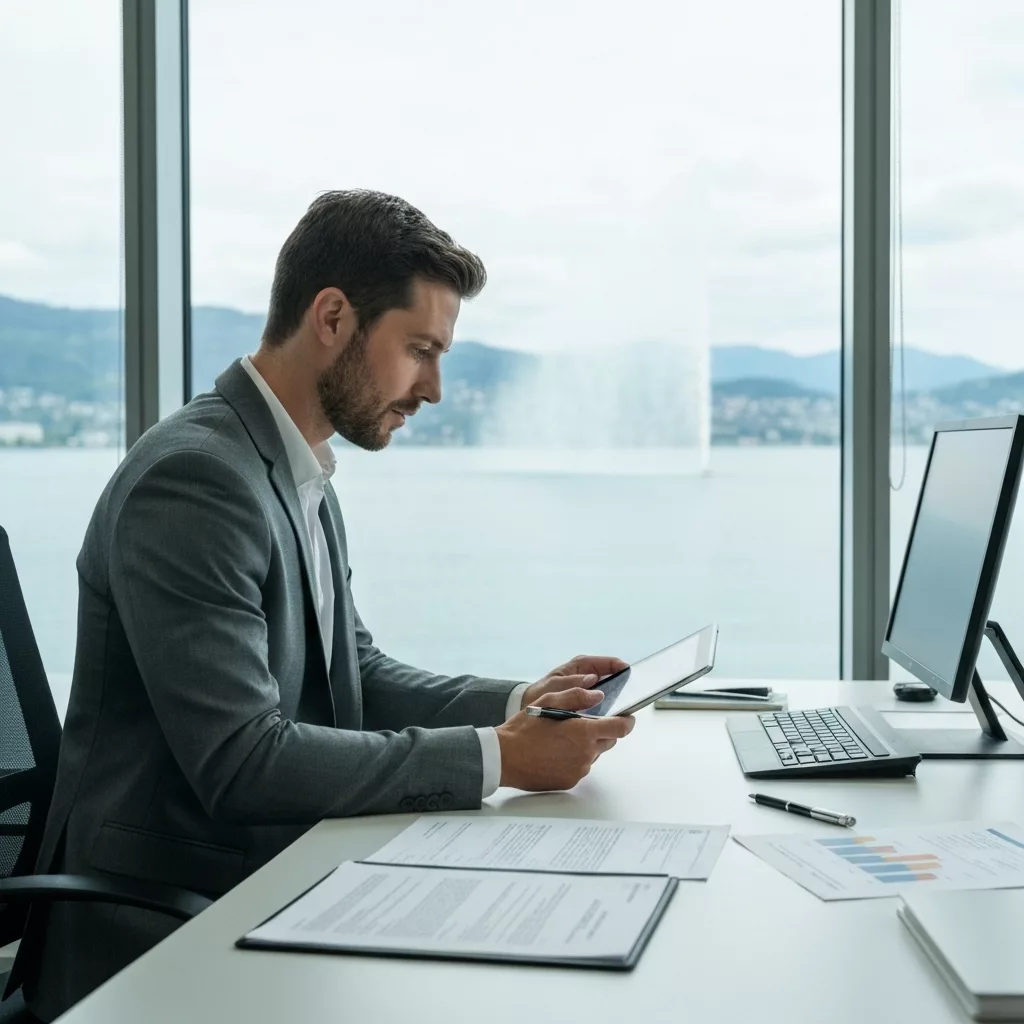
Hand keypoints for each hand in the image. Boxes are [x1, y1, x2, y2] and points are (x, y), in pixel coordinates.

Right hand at [496, 686, 635, 791]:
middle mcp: (585, 753)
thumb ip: (576, 695)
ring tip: (561, 738)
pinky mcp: (570, 781)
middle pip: (608, 740)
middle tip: (580, 724)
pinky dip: (574, 758)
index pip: (620, 728)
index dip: (627, 721)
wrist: (504, 758)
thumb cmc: (523, 730)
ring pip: (593, 754)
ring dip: (586, 745)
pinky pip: (580, 766)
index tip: (628, 717)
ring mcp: (579, 769)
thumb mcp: (547, 701)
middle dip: (601, 731)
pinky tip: (555, 752)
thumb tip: (598, 695)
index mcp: (583, 732)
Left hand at [520, 654, 628, 710]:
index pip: (606, 662)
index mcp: (580, 666)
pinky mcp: (588, 705)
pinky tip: (610, 718)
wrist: (530, 709)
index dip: (619, 666)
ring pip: (609, 692)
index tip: (630, 673)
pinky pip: (603, 705)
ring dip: (616, 699)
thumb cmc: (539, 694)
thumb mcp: (553, 687)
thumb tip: (593, 680)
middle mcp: (587, 676)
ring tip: (624, 707)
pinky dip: (607, 710)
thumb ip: (571, 684)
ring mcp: (589, 691)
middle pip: (611, 677)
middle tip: (631, 693)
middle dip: (621, 685)